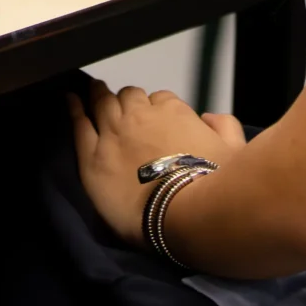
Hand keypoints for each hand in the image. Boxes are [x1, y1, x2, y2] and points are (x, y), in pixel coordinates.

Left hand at [67, 79, 248, 247]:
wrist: (185, 213)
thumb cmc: (214, 183)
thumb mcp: (234, 149)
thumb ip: (224, 126)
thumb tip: (209, 117)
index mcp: (173, 111)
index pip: (161, 99)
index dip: (158, 108)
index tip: (157, 119)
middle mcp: (140, 115)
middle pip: (129, 97)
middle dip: (128, 100)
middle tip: (124, 107)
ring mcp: (113, 133)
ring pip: (103, 104)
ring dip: (99, 96)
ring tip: (93, 91)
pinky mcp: (92, 157)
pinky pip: (79, 125)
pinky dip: (74, 110)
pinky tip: (70, 101)